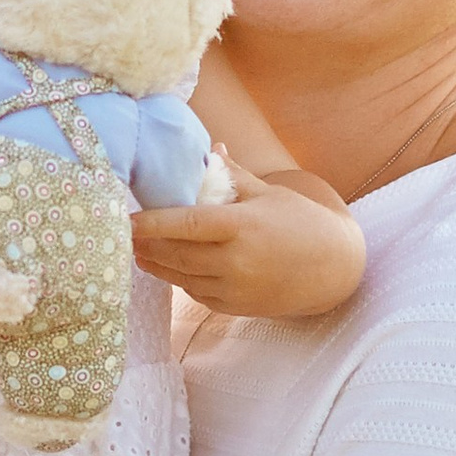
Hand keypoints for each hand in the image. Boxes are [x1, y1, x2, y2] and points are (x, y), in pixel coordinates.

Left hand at [131, 163, 367, 317]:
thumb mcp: (268, 193)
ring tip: (137, 249)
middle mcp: (235, 261)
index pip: (185, 224)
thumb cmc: (300, 222)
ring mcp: (234, 288)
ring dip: (155, 264)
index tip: (127, 218)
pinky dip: (179, 278)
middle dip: (145, 244)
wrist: (333, 269)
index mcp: (241, 227)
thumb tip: (209, 147)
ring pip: (179, 277)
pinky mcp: (233, 307)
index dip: (151, 223)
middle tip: (122, 232)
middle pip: (174, 254)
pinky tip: (169, 265)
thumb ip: (233, 174)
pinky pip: (194, 292)